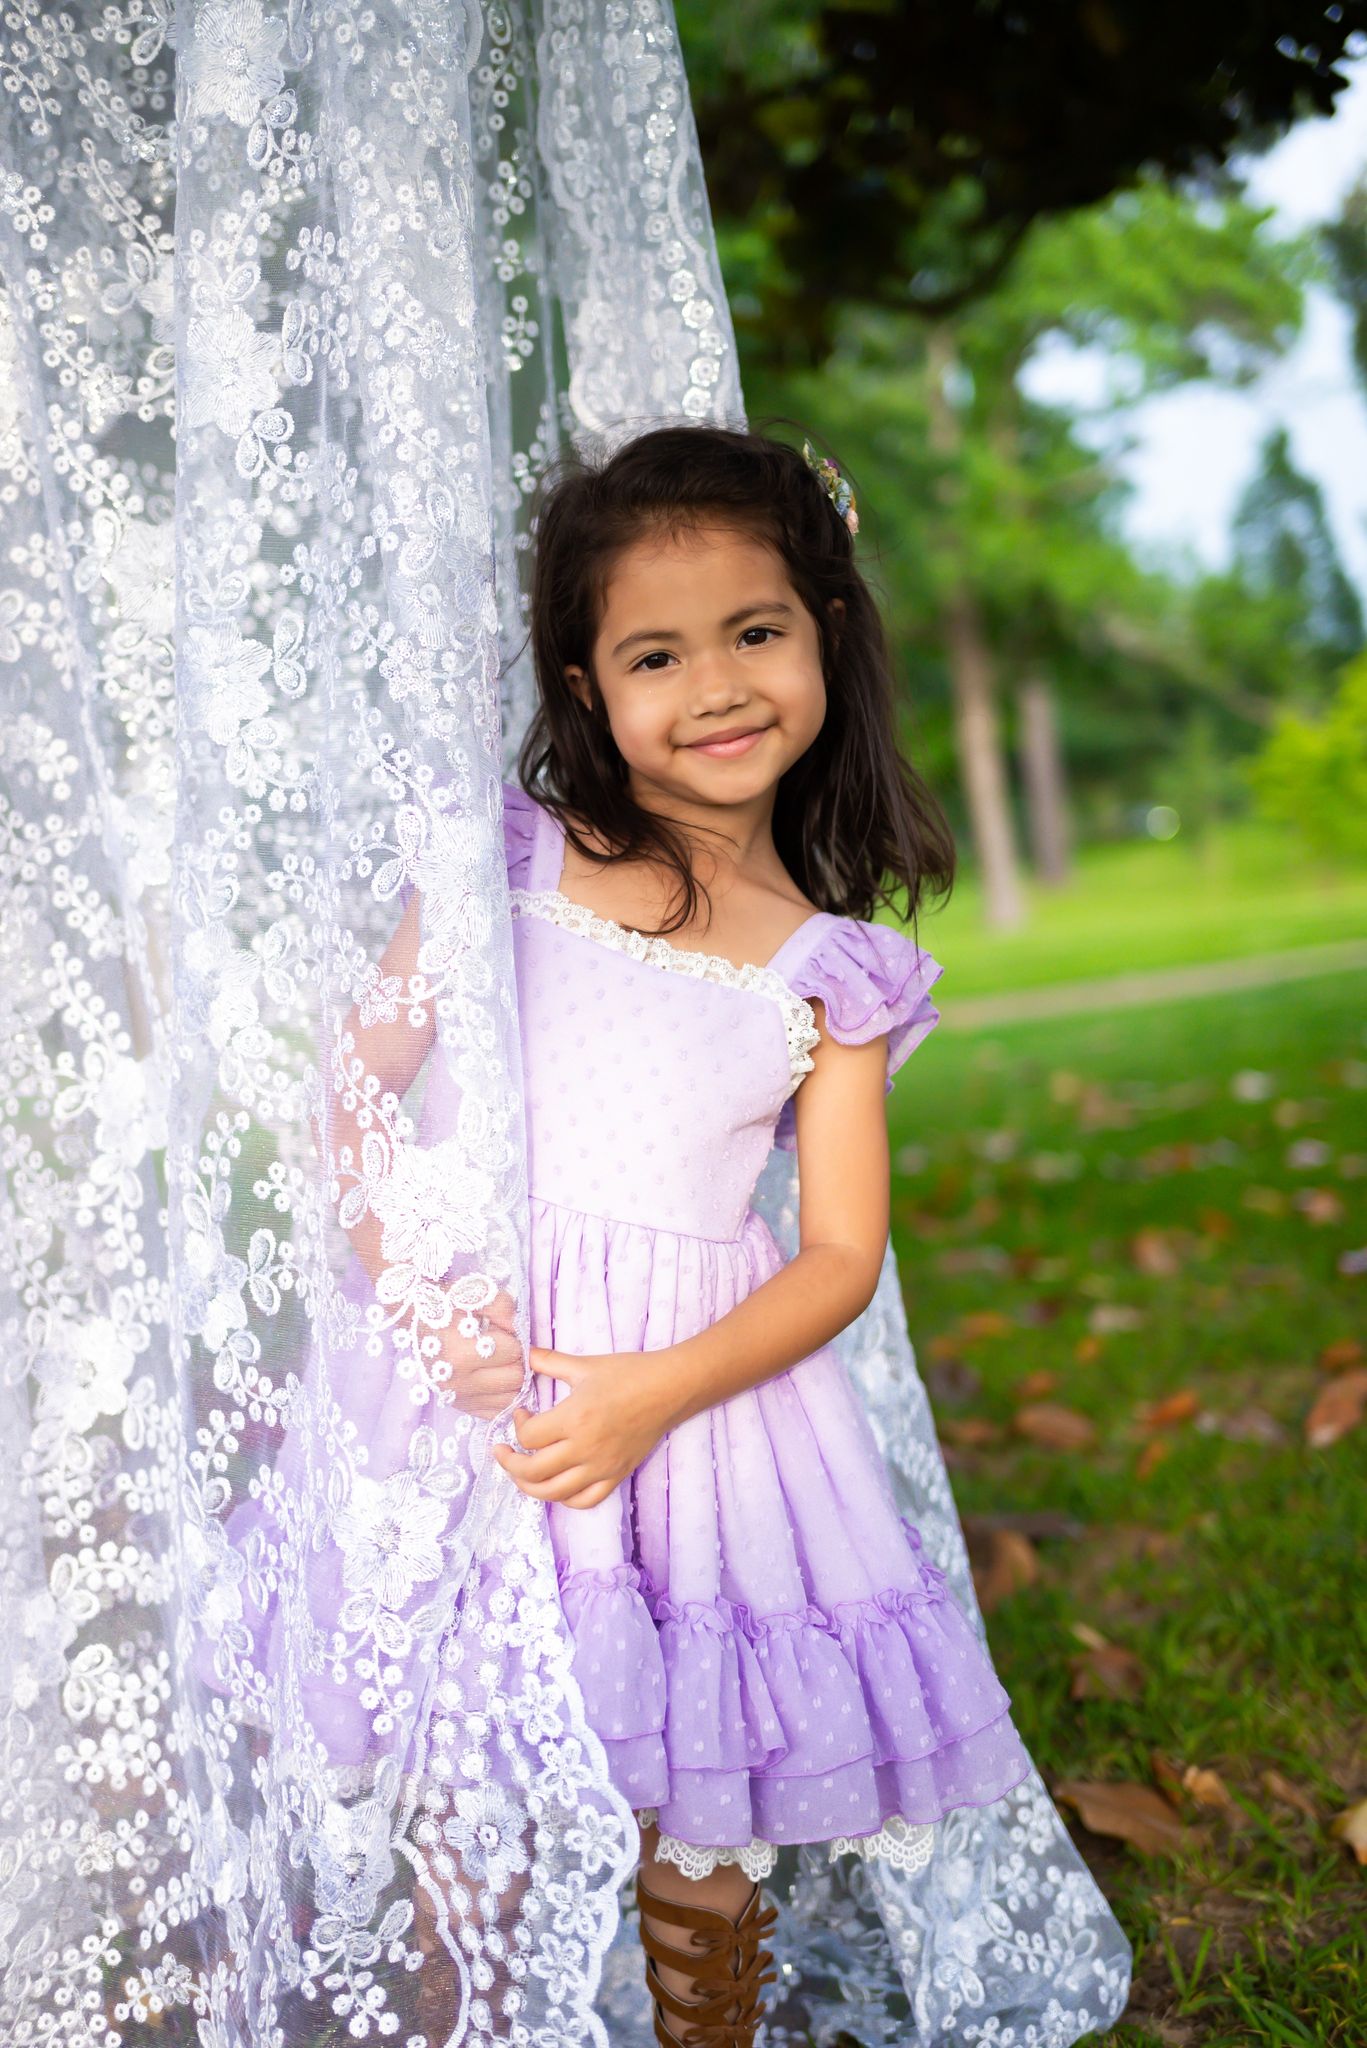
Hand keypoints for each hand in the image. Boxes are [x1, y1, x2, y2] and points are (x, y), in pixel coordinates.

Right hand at [441, 1290, 526, 1420]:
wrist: (413, 1316)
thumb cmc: (446, 1303)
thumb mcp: (473, 1293)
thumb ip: (502, 1306)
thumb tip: (518, 1329)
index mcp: (460, 1351)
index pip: (513, 1352)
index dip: (515, 1340)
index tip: (503, 1333)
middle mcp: (457, 1380)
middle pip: (515, 1378)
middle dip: (516, 1361)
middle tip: (503, 1349)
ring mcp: (457, 1397)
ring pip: (510, 1399)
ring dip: (511, 1381)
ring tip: (499, 1364)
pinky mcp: (458, 1406)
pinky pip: (495, 1413)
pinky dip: (501, 1398)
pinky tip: (494, 1381)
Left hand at [491, 1346, 676, 1509]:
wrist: (669, 1388)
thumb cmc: (629, 1373)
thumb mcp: (586, 1364)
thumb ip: (550, 1361)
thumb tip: (526, 1352)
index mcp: (574, 1418)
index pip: (528, 1437)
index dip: (516, 1425)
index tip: (521, 1412)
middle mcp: (585, 1448)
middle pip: (532, 1471)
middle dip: (509, 1463)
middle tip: (504, 1451)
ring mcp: (601, 1466)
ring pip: (553, 1493)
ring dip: (529, 1486)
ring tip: (521, 1473)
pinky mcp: (616, 1475)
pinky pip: (584, 1500)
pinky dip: (564, 1498)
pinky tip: (556, 1485)